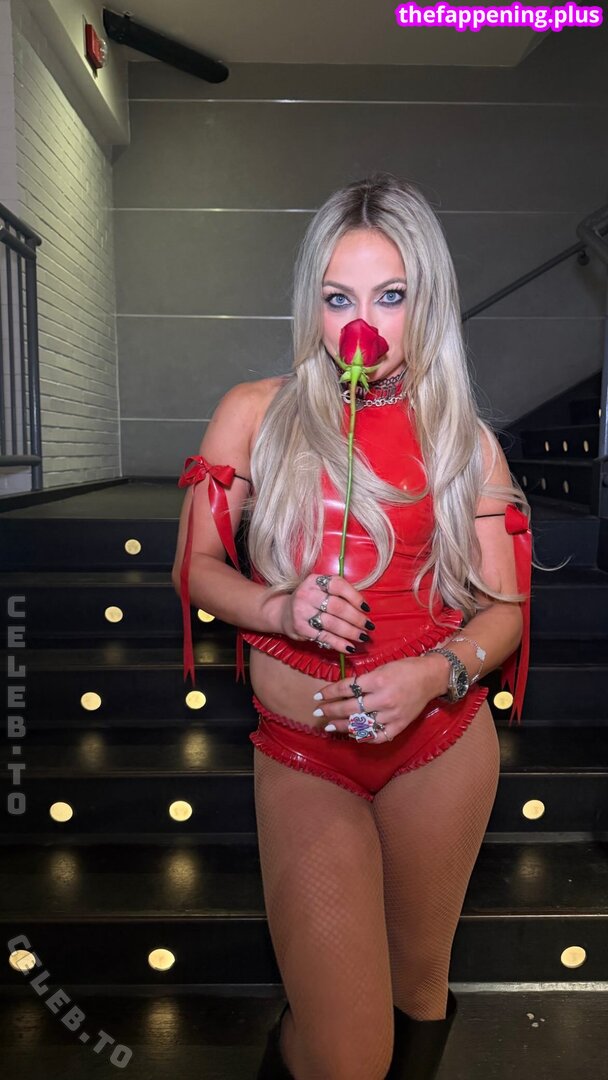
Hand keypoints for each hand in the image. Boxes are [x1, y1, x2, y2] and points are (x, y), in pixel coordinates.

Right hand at [279, 572, 374, 653]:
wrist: (283, 612)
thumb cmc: (310, 600)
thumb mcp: (320, 588)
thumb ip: (339, 593)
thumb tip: (364, 608)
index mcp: (314, 581)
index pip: (338, 585)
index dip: (355, 597)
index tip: (366, 608)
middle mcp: (307, 594)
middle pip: (337, 606)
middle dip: (356, 618)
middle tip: (368, 626)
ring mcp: (302, 611)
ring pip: (332, 624)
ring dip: (351, 632)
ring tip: (363, 637)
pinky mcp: (301, 628)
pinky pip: (324, 637)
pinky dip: (339, 644)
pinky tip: (350, 647)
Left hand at [312, 657, 439, 741]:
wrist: (431, 677)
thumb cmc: (405, 668)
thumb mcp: (381, 667)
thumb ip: (363, 680)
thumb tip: (342, 691)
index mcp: (377, 680)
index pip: (346, 688)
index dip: (329, 692)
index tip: (317, 696)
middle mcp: (383, 699)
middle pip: (350, 708)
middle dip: (331, 710)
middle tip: (318, 712)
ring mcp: (392, 714)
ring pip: (361, 724)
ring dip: (342, 726)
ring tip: (329, 725)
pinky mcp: (400, 725)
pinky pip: (378, 736)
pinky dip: (365, 737)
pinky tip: (353, 735)